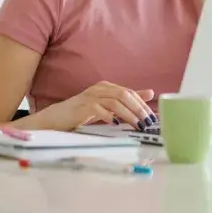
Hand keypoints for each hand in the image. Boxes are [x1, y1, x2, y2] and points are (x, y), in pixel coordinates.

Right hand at [33, 81, 157, 130]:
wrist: (58, 117)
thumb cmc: (83, 112)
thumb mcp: (107, 106)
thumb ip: (126, 100)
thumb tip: (151, 93)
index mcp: (107, 87)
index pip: (130, 93)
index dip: (142, 104)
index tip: (152, 117)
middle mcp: (99, 88)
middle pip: (124, 95)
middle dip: (138, 109)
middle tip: (147, 122)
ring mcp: (90, 96)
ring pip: (114, 101)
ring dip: (128, 114)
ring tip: (137, 125)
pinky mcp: (82, 106)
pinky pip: (97, 109)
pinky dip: (108, 116)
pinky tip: (115, 123)